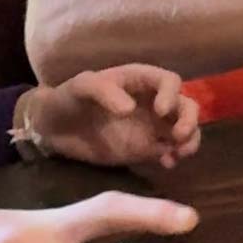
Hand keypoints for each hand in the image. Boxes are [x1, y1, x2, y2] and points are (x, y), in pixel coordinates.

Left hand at [22, 65, 200, 169]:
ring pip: (185, 128)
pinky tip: (166, 163)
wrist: (52, 129)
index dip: (171, 94)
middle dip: (189, 119)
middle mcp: (151, 101)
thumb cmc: (67, 99)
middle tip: (178, 136)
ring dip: (190, 139)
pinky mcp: (146, 149)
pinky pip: (171, 150)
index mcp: (139, 80)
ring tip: (178, 153)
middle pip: (186, 105)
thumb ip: (103, 91)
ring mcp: (151, 126)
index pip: (169, 81)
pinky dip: (176, 156)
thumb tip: (130, 109)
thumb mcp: (80, 86)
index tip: (161, 110)